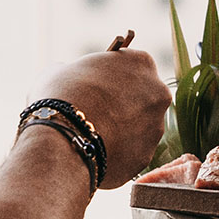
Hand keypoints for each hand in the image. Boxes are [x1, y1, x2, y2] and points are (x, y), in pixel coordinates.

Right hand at [29, 49, 171, 187]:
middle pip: (141, 97)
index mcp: (141, 63)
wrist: (64, 139)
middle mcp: (158, 92)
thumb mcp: (62, 70)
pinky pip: (131, 152)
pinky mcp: (148, 155)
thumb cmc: (60, 96)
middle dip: (122, 104)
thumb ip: (78, 72)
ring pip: (140, 127)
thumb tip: (74, 78)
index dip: (112, 77)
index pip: (132, 66)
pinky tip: (95, 153)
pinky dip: (116, 153)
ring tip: (91, 136)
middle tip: (95, 112)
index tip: (98, 85)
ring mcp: (157, 125)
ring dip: (121, 130)